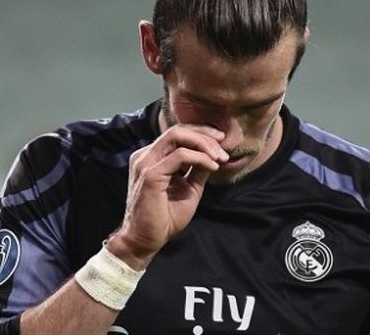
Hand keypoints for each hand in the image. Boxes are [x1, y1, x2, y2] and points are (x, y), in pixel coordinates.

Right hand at [106, 125, 228, 269]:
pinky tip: (212, 167)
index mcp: (152, 157)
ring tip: (219, 157)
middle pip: (177, 130)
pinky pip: (179, 156)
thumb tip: (215, 155)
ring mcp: (146, 163)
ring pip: (177, 136)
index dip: (201, 133)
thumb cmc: (165, 217)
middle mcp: (146, 156)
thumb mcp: (189, 188)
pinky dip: (199, 158)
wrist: (146, 240)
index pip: (177, 134)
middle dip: (204, 134)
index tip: (221, 140)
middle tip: (223, 147)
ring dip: (203, 144)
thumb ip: (198, 170)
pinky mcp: (150, 175)